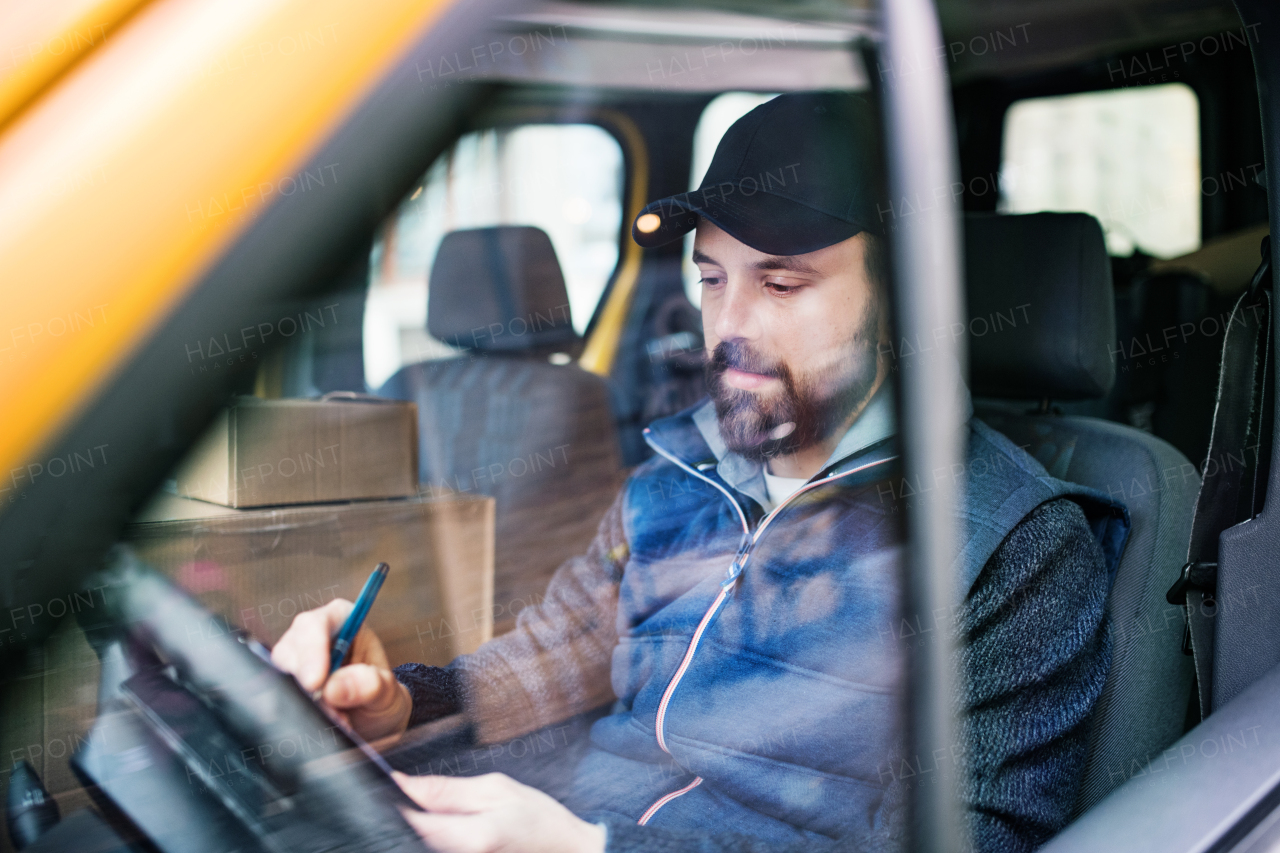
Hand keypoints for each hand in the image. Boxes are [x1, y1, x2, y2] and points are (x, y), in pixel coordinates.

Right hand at [271, 598, 411, 741]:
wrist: (376, 723)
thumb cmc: (381, 696)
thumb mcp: (387, 690)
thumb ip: (370, 684)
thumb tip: (334, 687)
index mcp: (341, 621)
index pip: (316, 624)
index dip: (312, 650)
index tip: (316, 682)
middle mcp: (312, 638)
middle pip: (288, 650)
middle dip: (303, 682)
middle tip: (325, 709)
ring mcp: (295, 664)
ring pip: (278, 677)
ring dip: (302, 703)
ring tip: (334, 720)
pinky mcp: (285, 688)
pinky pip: (278, 699)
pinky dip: (296, 715)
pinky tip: (320, 726)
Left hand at [393, 772, 605, 852]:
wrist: (566, 849)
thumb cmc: (539, 819)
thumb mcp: (497, 789)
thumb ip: (448, 790)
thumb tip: (405, 785)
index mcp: (473, 838)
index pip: (414, 820)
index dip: (399, 800)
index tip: (396, 783)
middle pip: (417, 834)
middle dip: (415, 812)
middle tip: (436, 796)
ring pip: (426, 840)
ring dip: (429, 823)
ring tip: (457, 811)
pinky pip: (440, 846)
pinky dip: (441, 832)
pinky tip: (459, 824)